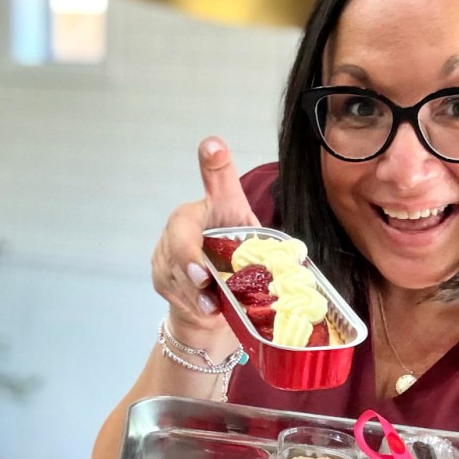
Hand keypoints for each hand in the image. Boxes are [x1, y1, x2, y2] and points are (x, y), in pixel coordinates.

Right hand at [151, 136, 258, 332]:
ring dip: (196, 291)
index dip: (213, 163)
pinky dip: (193, 303)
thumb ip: (270, 248)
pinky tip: (206, 311)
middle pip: (180, 235)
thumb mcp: (255, 252)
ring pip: (176, 269)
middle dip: (188, 257)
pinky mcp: (161, 278)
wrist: (212, 306)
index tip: (214, 147)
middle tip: (203, 276)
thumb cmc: (234, 267)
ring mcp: (166, 250)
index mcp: (213, 208)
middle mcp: (184, 223)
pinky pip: (176, 290)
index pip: (213, 178)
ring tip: (212, 306)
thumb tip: (297, 257)